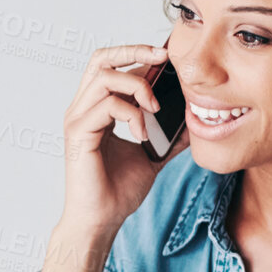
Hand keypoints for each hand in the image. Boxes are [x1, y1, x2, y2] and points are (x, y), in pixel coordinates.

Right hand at [38, 44, 185, 271]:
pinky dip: (131, 114)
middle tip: (163, 58)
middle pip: (101, 58)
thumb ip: (167, 135)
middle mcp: (83, 109)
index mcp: (97, 109)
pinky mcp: (79, 133)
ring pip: (104, 77)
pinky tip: (143, 133)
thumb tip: (193, 120)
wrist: (101, 220)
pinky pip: (106, 105)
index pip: (112, 65)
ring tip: (155, 109)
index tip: (167, 56)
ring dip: (137, 86)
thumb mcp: (151, 155)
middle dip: (134, 51)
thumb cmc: (117, 191)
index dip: (138, 54)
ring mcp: (78, 119)